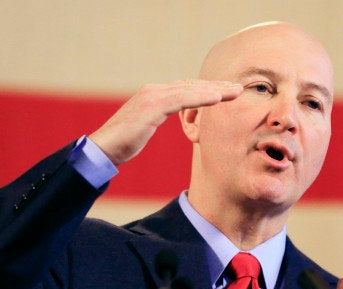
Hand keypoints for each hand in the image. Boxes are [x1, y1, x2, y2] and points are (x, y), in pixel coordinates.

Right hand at [89, 80, 241, 164]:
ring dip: (215, 90)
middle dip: (217, 86)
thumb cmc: (123, 143)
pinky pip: (182, 98)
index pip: (187, 88)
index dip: (208, 89)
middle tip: (239, 88)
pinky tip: (218, 98)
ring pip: (191, 89)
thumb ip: (157, 119)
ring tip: (236, 91)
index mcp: (154, 95)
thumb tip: (167, 122)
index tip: (228, 92)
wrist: (103, 148)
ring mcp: (152, 96)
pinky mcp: (152, 106)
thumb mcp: (145, 127)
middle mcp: (154, 90)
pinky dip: (201, 97)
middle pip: (192, 85)